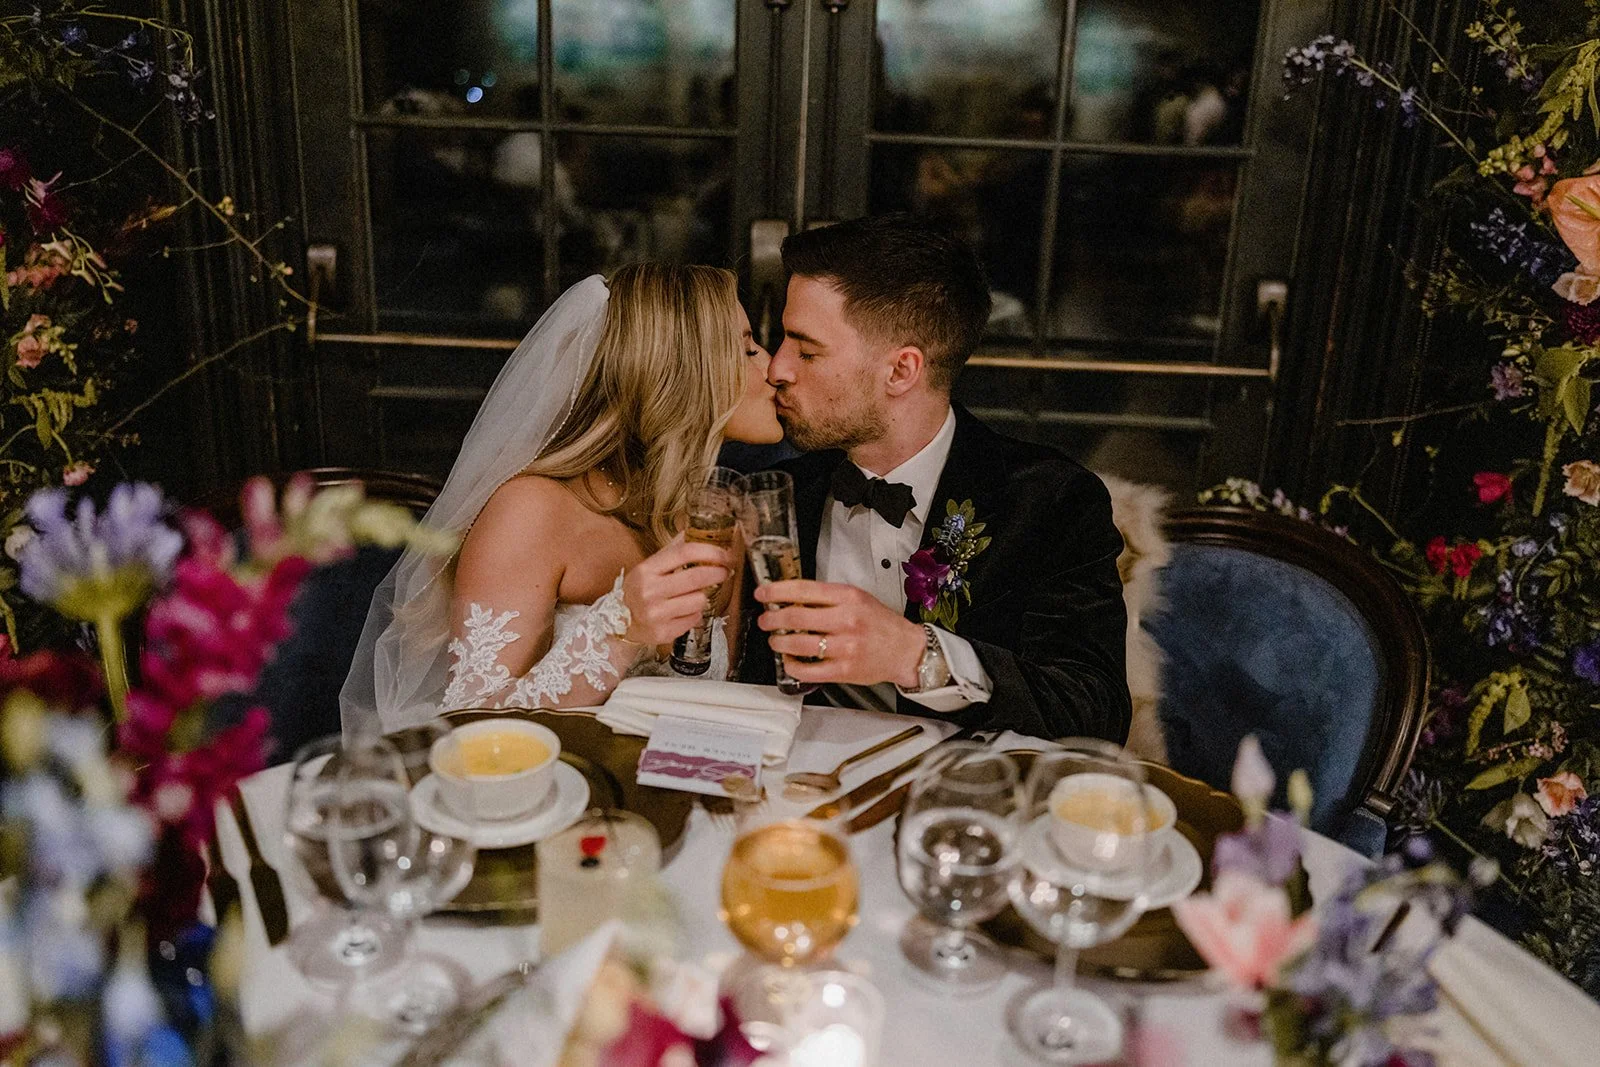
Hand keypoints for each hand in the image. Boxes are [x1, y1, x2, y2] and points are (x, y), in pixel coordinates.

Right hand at [622, 536, 729, 645]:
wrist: (616, 622)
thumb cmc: (637, 592)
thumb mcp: (648, 568)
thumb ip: (671, 552)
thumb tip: (692, 532)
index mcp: (646, 570)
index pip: (685, 553)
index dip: (711, 552)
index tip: (724, 554)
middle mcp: (649, 591)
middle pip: (697, 576)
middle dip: (718, 572)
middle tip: (725, 571)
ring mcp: (656, 613)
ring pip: (699, 600)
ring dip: (702, 596)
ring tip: (693, 596)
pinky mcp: (663, 632)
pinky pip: (694, 619)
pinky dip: (694, 614)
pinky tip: (683, 611)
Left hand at [755, 580, 924, 688]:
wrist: (907, 650)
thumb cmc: (881, 624)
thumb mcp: (858, 598)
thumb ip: (828, 597)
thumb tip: (792, 598)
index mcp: (848, 597)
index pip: (803, 590)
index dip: (776, 591)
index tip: (762, 594)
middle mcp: (846, 620)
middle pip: (795, 617)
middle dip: (772, 619)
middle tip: (765, 620)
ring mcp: (845, 646)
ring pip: (798, 644)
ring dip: (778, 642)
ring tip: (775, 640)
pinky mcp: (843, 670)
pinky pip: (807, 670)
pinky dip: (792, 666)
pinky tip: (790, 661)